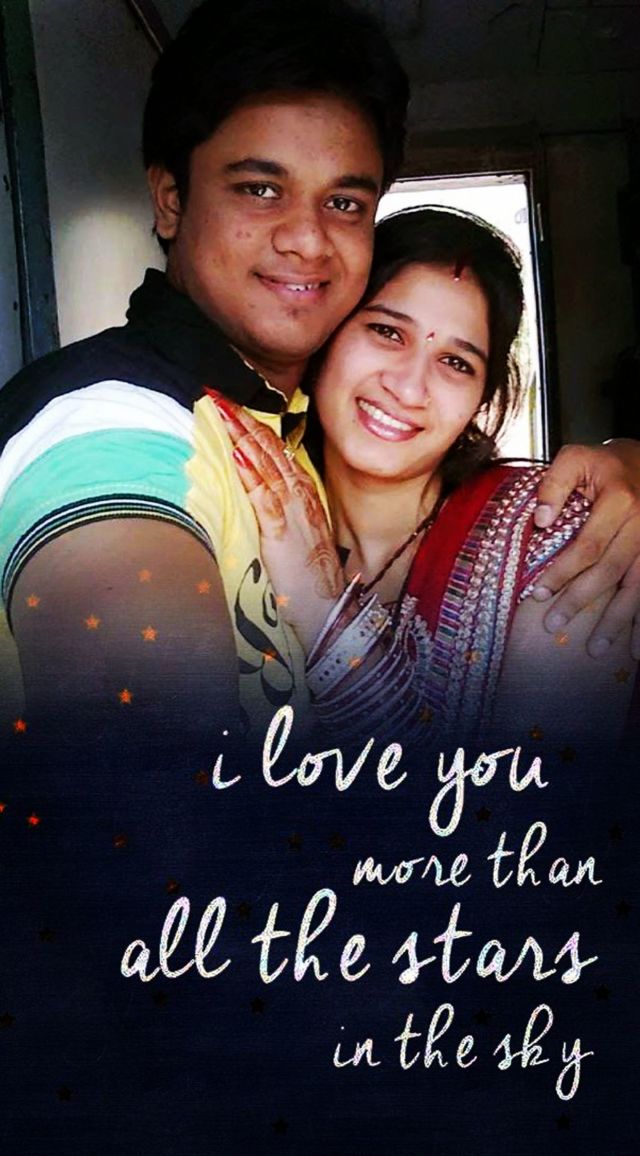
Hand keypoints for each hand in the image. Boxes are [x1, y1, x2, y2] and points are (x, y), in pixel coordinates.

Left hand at [210, 392, 342, 651]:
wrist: (329, 610)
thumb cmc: (309, 582)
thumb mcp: (294, 538)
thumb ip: (277, 515)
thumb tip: (253, 496)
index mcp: (303, 495)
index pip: (274, 451)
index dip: (251, 426)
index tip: (228, 406)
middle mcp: (300, 497)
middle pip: (268, 449)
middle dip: (242, 419)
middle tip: (216, 394)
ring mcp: (293, 512)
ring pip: (265, 464)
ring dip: (241, 434)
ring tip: (220, 409)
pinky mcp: (283, 532)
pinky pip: (264, 495)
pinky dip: (250, 470)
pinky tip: (235, 450)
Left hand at [532, 440, 639, 657]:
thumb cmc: (607, 462)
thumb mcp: (577, 457)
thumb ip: (554, 484)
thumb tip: (540, 520)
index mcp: (620, 500)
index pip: (588, 545)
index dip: (563, 571)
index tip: (538, 594)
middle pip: (611, 570)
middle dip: (581, 600)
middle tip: (554, 623)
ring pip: (637, 586)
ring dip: (618, 621)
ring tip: (596, 649)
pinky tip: (637, 649)